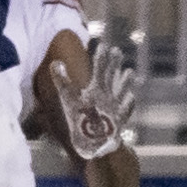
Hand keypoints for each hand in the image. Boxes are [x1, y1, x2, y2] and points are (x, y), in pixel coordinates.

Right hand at [51, 41, 136, 159]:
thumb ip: (62, 80)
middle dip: (113, 63)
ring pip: (121, 91)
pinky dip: (129, 103)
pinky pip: (126, 110)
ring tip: (131, 71)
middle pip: (111, 76)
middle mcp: (108, 96)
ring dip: (125, 81)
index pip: (99, 68)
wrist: (95, 141)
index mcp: (96, 89)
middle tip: (117, 51)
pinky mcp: (119, 120)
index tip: (103, 45)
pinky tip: (132, 98)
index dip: (101, 56)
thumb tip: (55, 61)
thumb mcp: (68, 99)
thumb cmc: (79, 120)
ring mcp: (115, 107)